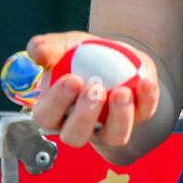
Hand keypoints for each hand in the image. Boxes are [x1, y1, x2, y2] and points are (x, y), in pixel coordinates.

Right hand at [27, 31, 159, 149]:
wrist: (114, 53)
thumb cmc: (81, 54)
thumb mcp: (64, 45)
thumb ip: (48, 47)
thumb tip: (36, 51)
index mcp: (54, 111)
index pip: (46, 117)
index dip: (56, 102)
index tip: (71, 78)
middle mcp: (79, 126)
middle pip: (76, 135)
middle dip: (84, 116)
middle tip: (94, 89)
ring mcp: (109, 126)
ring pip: (113, 137)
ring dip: (118, 118)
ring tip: (122, 92)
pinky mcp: (136, 117)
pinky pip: (143, 114)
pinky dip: (147, 99)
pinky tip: (145, 81)